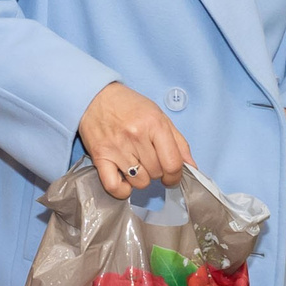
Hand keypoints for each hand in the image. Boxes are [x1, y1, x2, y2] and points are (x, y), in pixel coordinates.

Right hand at [79, 82, 191, 198]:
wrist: (95, 96)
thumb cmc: (129, 106)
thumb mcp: (159, 116)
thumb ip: (178, 142)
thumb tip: (191, 167)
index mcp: (154, 124)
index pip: (173, 164)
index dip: (176, 176)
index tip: (172, 177)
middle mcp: (136, 136)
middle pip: (157, 173)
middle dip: (158, 171)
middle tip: (149, 160)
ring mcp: (117, 148)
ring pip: (140, 182)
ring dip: (141, 179)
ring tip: (135, 165)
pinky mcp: (100, 157)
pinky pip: (115, 187)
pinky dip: (122, 190)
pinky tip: (124, 179)